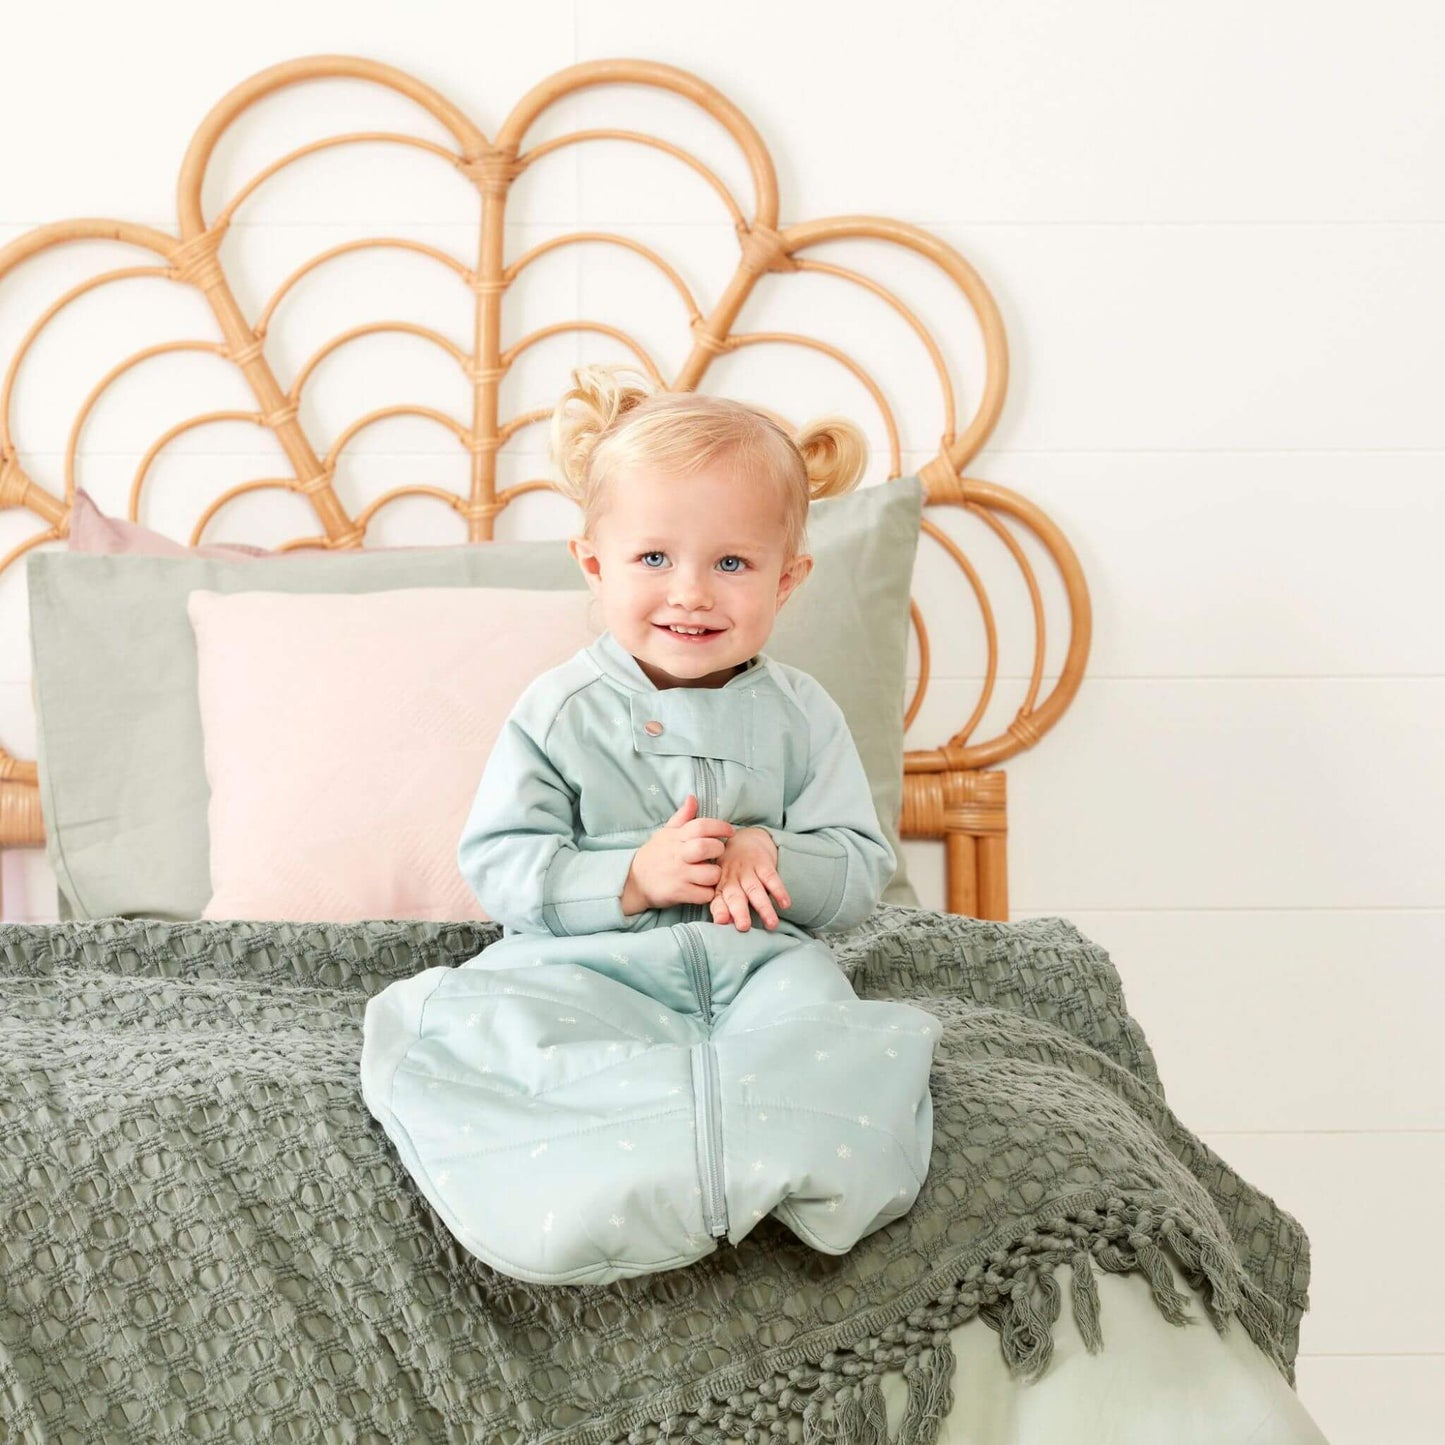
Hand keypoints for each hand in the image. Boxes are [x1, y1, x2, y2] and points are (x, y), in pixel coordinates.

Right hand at [621, 793, 734, 913]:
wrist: (633, 881)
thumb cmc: (655, 855)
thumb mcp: (665, 833)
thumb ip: (682, 817)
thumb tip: (693, 798)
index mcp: (676, 837)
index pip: (701, 826)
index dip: (719, 826)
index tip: (730, 831)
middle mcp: (678, 854)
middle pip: (707, 848)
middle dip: (718, 850)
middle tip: (718, 853)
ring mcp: (678, 874)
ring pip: (711, 874)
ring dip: (715, 875)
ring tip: (710, 874)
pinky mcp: (678, 893)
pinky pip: (705, 894)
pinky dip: (707, 893)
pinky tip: (702, 889)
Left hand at [709, 827, 790, 930]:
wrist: (745, 838)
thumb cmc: (732, 871)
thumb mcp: (723, 885)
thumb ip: (722, 905)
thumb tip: (724, 924)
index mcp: (720, 886)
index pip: (717, 901)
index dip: (719, 911)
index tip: (721, 922)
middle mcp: (732, 878)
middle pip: (735, 896)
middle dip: (739, 911)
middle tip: (744, 926)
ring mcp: (748, 870)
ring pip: (755, 890)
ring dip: (764, 907)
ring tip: (772, 924)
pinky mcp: (763, 863)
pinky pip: (772, 878)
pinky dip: (779, 891)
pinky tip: (785, 905)